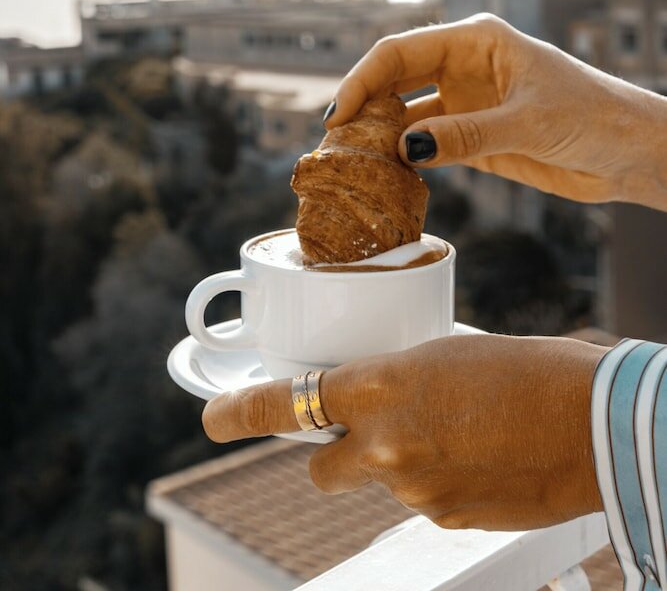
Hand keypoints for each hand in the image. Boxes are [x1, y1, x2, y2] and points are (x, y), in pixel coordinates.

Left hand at [202, 334, 605, 530]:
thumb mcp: (446, 357)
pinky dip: (436, 484)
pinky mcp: (443, 520)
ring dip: (398, 465)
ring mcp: (412, 489)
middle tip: (367, 435)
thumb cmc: (529, 371)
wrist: (592, 422)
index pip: (290, 400)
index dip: (241, 412)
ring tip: (458, 436)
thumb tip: (380, 400)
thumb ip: (397, 381)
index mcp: (383, 383)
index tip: (211, 419)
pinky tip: (477, 460)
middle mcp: (386, 443)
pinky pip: (419, 502)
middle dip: (333, 453)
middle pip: (318, 466)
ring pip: (377, 483)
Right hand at [326, 14, 666, 208]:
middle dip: (363, 106)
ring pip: (405, 114)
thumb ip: (466, 134)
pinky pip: (425, 144)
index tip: (340, 113)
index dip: (363, 80)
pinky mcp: (471, 137)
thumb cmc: (593, 115)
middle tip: (335, 142)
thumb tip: (406, 146)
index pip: (400, 52)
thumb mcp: (529, 122)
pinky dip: (404, 159)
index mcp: (476, 40)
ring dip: (379, 135)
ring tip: (351, 162)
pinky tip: (386, 175)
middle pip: (394, 80)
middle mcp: (463, 66)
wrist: (629, 151)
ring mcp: (465, 102)